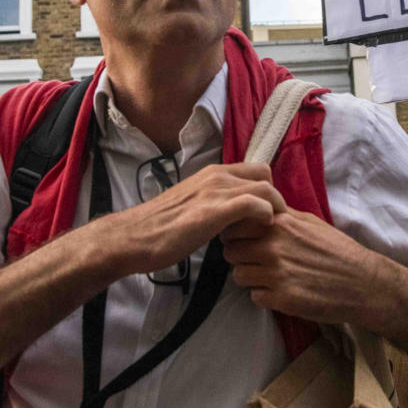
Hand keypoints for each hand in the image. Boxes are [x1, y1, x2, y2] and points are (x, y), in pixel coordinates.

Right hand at [94, 162, 285, 278]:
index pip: (255, 170)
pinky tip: (253, 234)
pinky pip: (257, 205)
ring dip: (272, 210)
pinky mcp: (216, 210)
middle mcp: (216, 175)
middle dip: (273, 198)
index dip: (265, 191)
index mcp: (211, 173)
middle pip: (265, 174)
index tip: (262, 213)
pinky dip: (264, 219)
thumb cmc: (159, 228)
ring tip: (262, 232)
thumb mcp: (192, 205)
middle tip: (265, 223)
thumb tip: (230, 215)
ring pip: (265, 188)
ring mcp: (216, 191)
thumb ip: (212, 202)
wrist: (134, 237)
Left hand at [222, 208, 382, 327]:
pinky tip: (280, 292)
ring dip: (250, 278)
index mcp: (280, 224)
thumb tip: (260, 205)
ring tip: (269, 278)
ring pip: (239, 275)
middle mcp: (274, 246)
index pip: (234, 226)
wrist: (363, 284)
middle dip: (240, 257)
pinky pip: (255, 297)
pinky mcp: (281, 298)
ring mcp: (276, 273)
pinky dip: (264, 296)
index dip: (236, 234)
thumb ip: (283, 215)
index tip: (245, 240)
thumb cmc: (339, 251)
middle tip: (256, 262)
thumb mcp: (311, 222)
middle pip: (231, 251)